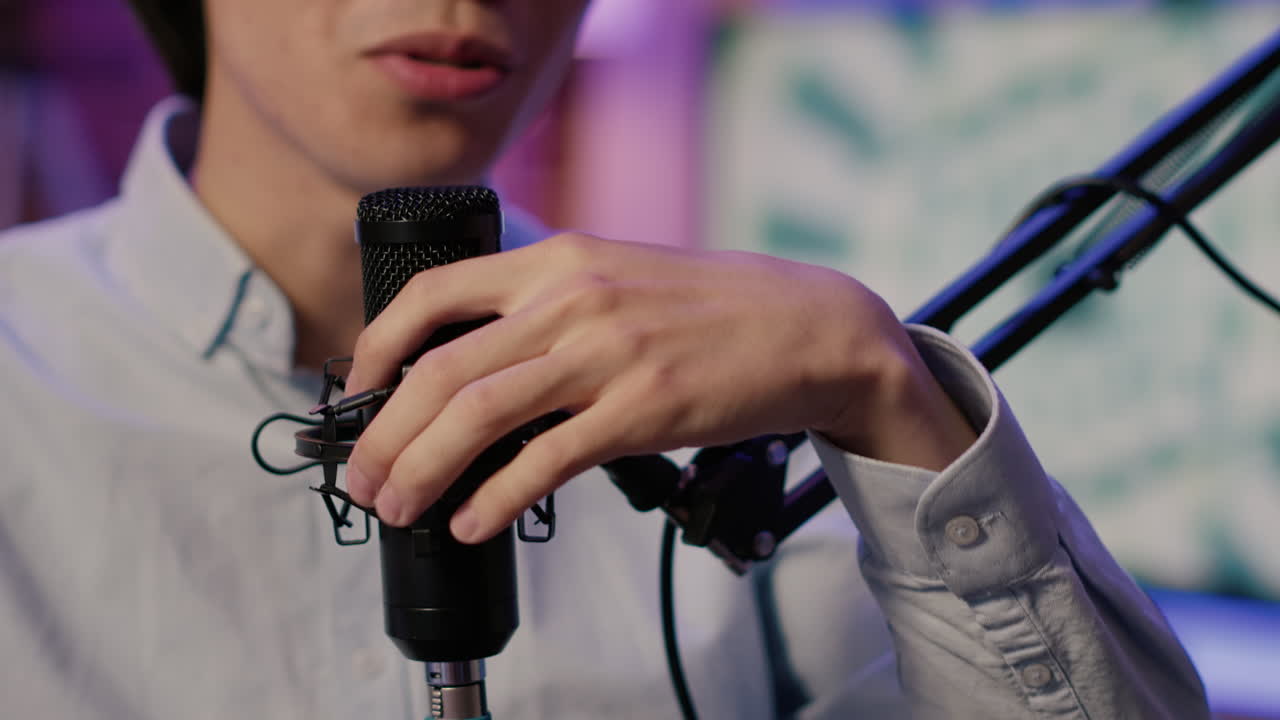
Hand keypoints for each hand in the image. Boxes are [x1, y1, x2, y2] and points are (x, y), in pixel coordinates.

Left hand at [343, 233, 974, 540]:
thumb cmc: (714, 308)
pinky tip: (474, 521)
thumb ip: (548, 304)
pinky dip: (496, 498)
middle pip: (441, 369)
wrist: (810, 327)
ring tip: (398, 507)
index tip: (357, 389)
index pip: (435, 292)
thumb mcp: (619, 276)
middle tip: (362, 479)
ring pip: (478, 415)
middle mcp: (573, 298)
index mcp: (560, 259)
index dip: (376, 346)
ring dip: (420, 470)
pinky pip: (546, 461)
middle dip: (383, 434)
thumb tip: (476, 363)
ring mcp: (608, 354)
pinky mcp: (643, 410)